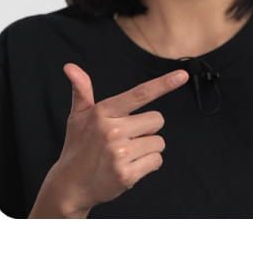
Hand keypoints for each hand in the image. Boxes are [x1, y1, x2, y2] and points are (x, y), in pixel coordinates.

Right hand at [30, 63, 188, 217]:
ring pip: (158, 142)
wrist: (70, 185)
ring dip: (147, 148)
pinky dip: (147, 165)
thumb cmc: (77, 147)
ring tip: (125, 155)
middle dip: (147, 129)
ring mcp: (119, 154)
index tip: (182, 75)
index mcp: (102, 113)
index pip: (139, 94)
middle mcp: (112, 131)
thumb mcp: (77, 117)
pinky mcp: (127, 174)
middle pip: (156, 120)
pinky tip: (129, 167)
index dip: (163, 84)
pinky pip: (156, 161)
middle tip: (126, 139)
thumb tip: (70, 66)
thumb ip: (81, 90)